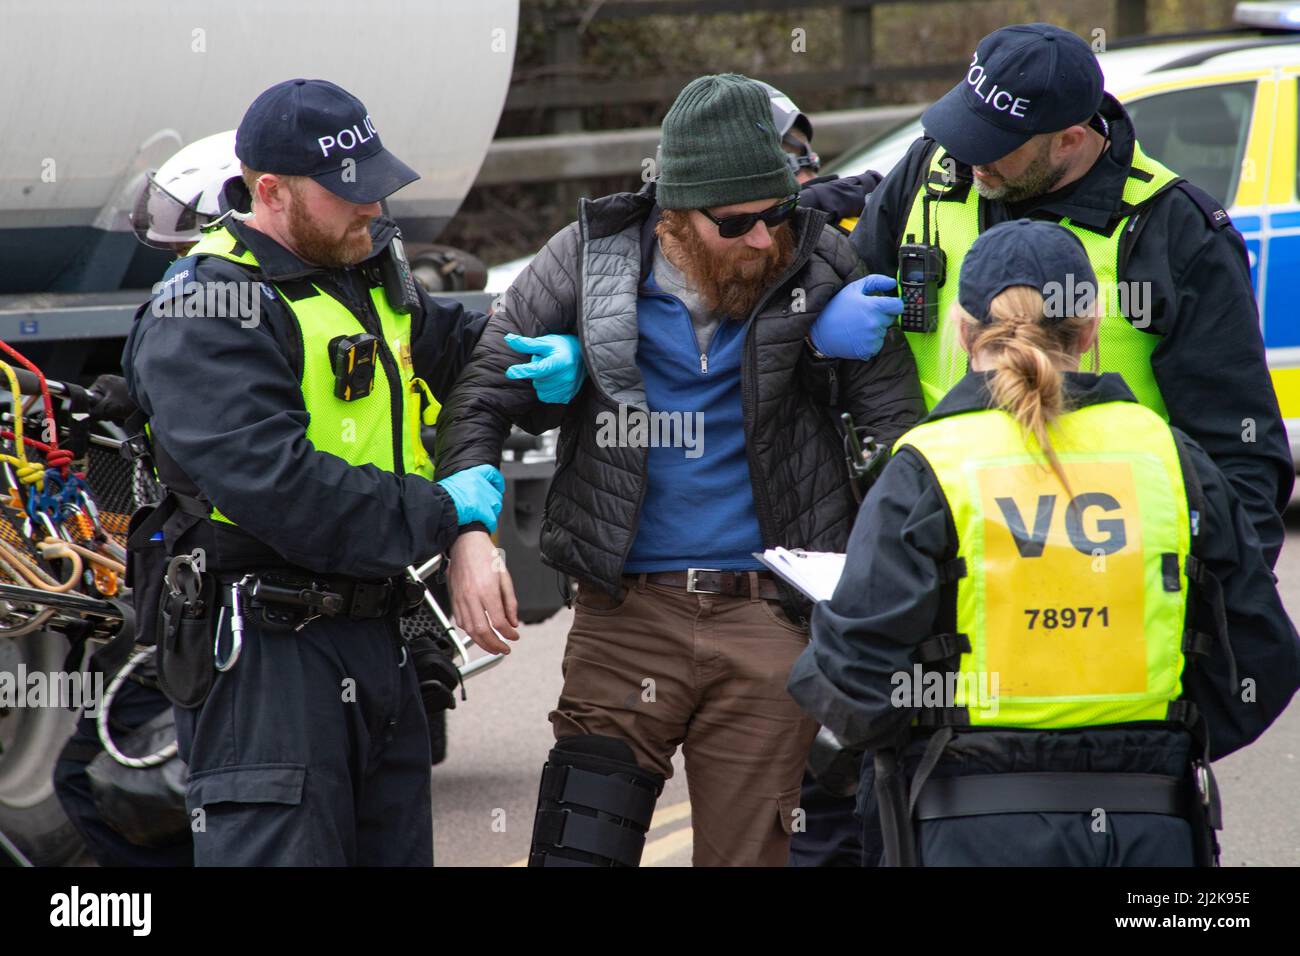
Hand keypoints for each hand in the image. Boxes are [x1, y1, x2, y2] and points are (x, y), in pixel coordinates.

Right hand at [88, 374, 137, 422]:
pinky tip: (129, 415)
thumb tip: (83, 417)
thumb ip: (94, 412)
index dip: (93, 409)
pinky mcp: (126, 398)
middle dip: (107, 414)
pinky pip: (119, 410)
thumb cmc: (133, 401)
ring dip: (116, 416)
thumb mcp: (110, 407)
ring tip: (124, 414)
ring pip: (109, 409)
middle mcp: (109, 384)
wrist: (155, 402)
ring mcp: (118, 391)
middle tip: (115, 414)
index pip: (88, 398)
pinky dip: (123, 415)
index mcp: (102, 382)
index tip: (100, 414)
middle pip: (99, 405)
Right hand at [436, 464, 504, 531]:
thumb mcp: (453, 482)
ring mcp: (483, 497)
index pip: (491, 472)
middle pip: (495, 492)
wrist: (438, 506)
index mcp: (472, 474)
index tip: (498, 485)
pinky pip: (492, 519)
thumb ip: (465, 484)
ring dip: (492, 512)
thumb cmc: (440, 496)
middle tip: (488, 506)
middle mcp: (480, 484)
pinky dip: (490, 523)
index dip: (496, 480)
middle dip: (493, 501)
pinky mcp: (483, 511)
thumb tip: (468, 490)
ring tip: (486, 516)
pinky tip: (486, 525)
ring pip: (496, 505)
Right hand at [449, 530, 519, 653]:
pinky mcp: (454, 599)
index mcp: (487, 591)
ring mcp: (460, 599)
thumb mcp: (505, 576)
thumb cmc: (485, 555)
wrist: (465, 542)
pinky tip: (478, 633)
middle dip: (494, 645)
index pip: (499, 622)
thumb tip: (513, 622)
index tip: (514, 637)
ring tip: (492, 646)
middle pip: (482, 631)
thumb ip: (510, 602)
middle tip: (503, 649)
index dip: (508, 634)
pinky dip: (470, 632)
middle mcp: (471, 597)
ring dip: (481, 643)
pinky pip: (460, 621)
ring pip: (469, 630)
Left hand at [503, 333, 585, 402]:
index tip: (510, 372)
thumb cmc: (562, 346)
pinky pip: (546, 397)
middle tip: (547, 363)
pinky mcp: (567, 396)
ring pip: (540, 390)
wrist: (584, 356)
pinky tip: (554, 380)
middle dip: (537, 373)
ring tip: (551, 371)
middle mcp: (566, 376)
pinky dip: (546, 390)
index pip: (538, 368)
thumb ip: (526, 344)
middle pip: (537, 381)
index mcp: (560, 361)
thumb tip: (508, 338)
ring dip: (541, 382)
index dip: (523, 370)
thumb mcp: (545, 343)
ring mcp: (568, 388)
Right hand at [809, 274, 902, 360]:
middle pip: (891, 319)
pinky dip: (870, 341)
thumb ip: (876, 281)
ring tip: (858, 326)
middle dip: (881, 316)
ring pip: (883, 332)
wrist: (820, 331)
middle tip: (864, 315)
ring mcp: (873, 338)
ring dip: (875, 329)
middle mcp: (876, 323)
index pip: (898, 306)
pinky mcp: (869, 350)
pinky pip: (877, 344)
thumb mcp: (854, 288)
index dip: (893, 304)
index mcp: (874, 306)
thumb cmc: (836, 308)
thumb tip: (892, 282)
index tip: (885, 305)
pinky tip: (858, 336)